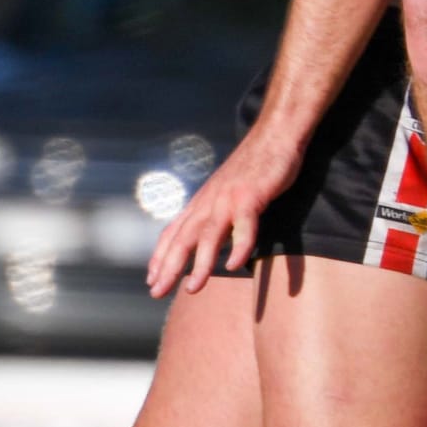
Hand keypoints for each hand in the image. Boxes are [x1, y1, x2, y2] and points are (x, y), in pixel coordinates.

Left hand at [146, 131, 300, 298]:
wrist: (274, 135)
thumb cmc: (253, 166)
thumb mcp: (225, 191)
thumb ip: (215, 214)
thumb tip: (208, 241)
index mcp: (202, 202)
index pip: (173, 233)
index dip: (160, 257)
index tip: (151, 280)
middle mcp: (209, 202)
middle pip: (183, 238)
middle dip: (168, 266)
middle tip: (156, 291)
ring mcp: (229, 198)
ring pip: (209, 235)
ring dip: (200, 263)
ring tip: (193, 288)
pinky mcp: (252, 195)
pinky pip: (245, 224)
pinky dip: (239, 245)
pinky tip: (235, 265)